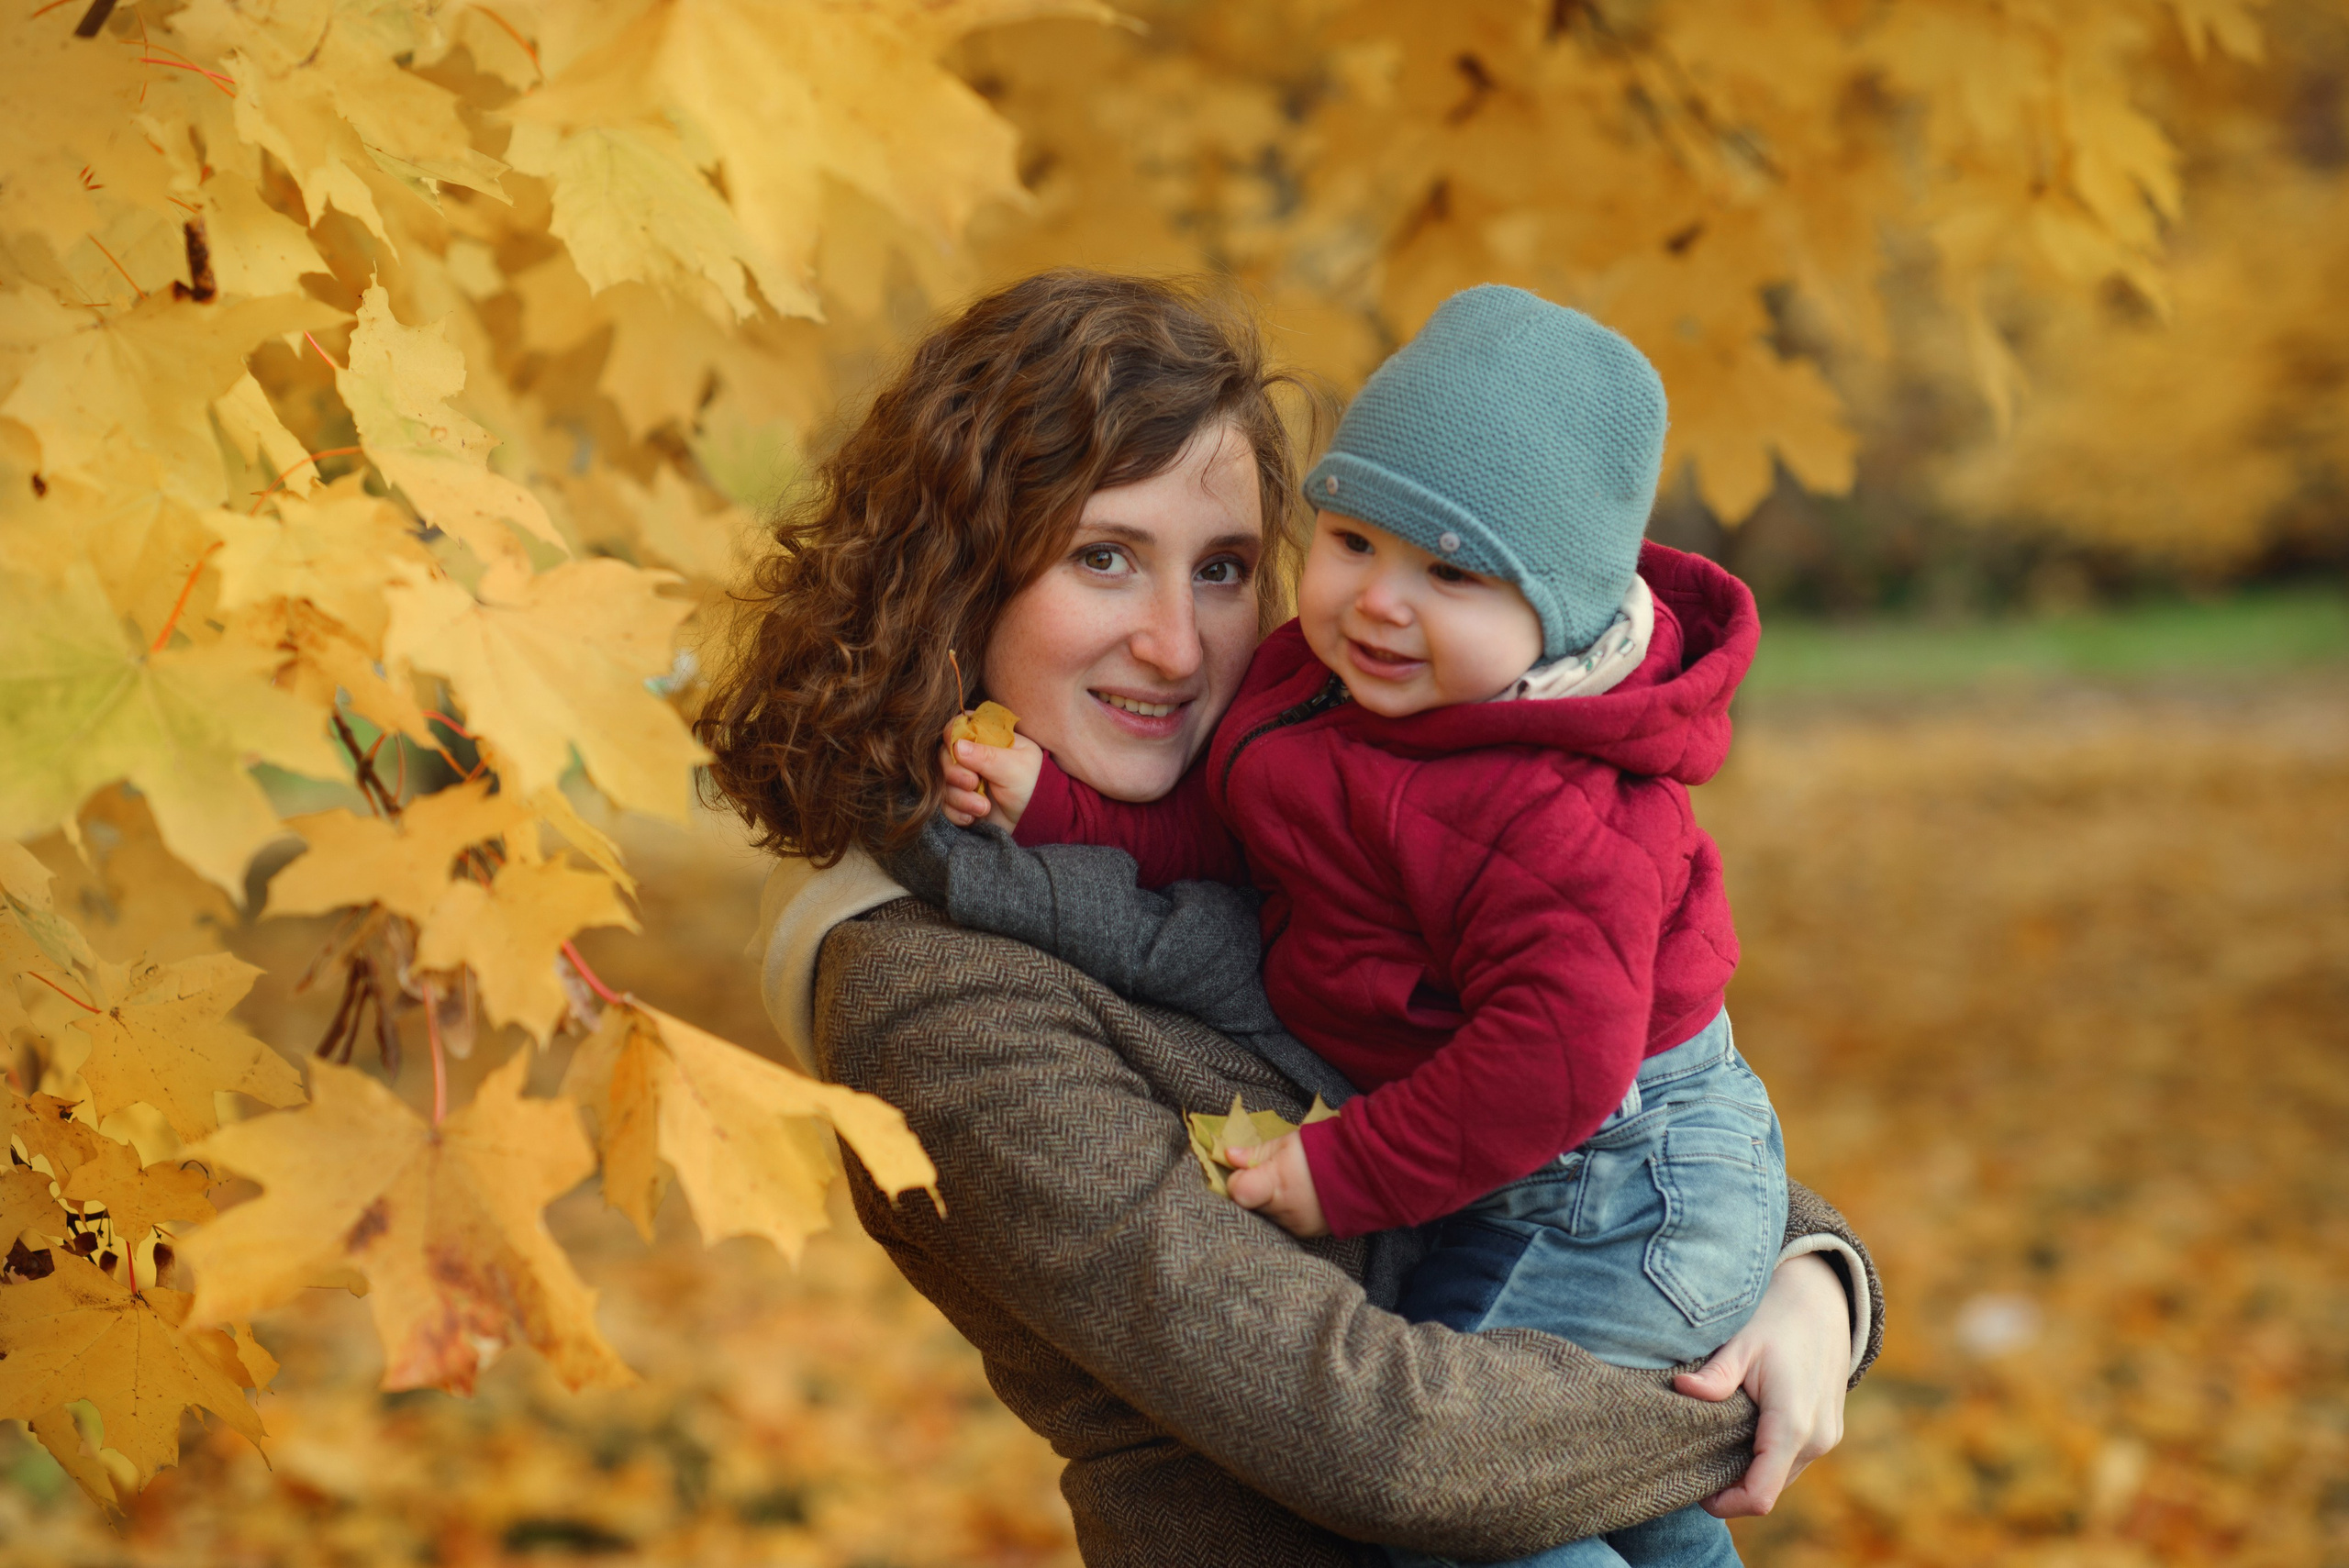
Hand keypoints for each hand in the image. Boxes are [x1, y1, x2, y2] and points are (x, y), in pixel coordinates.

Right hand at [939, 725, 1044, 830]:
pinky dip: (956, 812)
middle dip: (955, 773)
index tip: (957, 750)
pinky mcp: (959, 801)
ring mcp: (964, 779)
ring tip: (984, 807)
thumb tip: (957, 746)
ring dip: (959, 798)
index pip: (958, 726)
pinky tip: (972, 818)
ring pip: (942, 782)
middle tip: (973, 783)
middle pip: (944, 755)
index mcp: (988, 737)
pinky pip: (943, 804)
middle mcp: (972, 756)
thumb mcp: (1015, 768)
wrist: (1033, 821)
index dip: (952, 736)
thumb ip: (987, 756)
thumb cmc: (1031, 787)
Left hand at [1226, 1132, 1328, 1237]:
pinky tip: (1299, 1198)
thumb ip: (1256, 1153)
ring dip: (1270, 1203)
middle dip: (1255, 1190)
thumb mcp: (1288, 1143)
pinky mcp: (1306, 1234)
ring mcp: (1295, 1225)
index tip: (1246, 1170)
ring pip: (1267, 1216)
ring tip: (1290, 1185)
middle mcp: (1282, 1210)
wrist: (1365, 1171)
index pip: (1237, 1191)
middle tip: (1271, 1174)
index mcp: (1275, 1183)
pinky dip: (1285, 1213)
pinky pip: (1284, 1225)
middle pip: (1250, 1205)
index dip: (1237, 1179)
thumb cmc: (1323, 1150)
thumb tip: (1228, 1156)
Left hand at [1673, 1251, 1849, 1516]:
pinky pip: (1792, 1460)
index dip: (1725, 1503)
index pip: (1760, 1494)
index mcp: (1793, 1425)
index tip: (1694, 1490)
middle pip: (1767, 1488)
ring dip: (1749, 1469)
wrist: (1822, 1301)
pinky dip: (1766, 1456)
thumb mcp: (1741, 1343)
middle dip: (1731, 1485)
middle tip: (1693, 1460)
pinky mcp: (1828, 1432)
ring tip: (1713, 1441)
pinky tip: (1740, 1429)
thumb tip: (1682, 1389)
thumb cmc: (1776, 1319)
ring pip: (1780, 1476)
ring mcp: (1827, 1438)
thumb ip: (1716, 1375)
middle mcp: (1817, 1439)